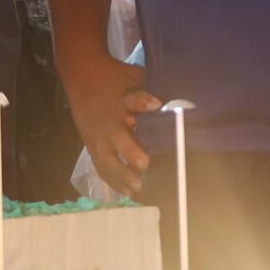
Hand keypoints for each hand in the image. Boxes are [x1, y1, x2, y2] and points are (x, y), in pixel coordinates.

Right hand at [61, 49, 159, 198]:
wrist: (82, 75)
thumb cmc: (117, 78)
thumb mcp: (135, 77)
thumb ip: (155, 89)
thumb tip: (186, 101)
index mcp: (124, 99)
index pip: (134, 99)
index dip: (144, 102)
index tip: (157, 104)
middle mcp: (111, 119)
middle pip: (118, 137)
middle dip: (130, 151)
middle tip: (145, 164)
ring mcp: (99, 136)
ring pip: (107, 159)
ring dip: (121, 175)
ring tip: (138, 188)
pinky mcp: (92, 146)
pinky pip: (102, 167)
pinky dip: (114, 181)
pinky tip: (130, 194)